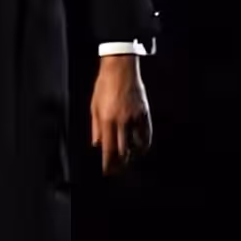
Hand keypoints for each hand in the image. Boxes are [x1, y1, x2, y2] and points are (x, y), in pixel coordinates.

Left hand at [91, 54, 151, 175]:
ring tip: (127, 161)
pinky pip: (146, 133)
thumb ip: (95, 127)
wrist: (120, 69)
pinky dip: (144, 144)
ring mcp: (134, 117)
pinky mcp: (144, 113)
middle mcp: (121, 121)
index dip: (107, 163)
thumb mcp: (93, 106)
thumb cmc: (104, 86)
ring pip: (135, 144)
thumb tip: (96, 144)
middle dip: (119, 163)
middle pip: (122, 150)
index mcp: (106, 120)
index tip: (107, 171)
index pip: (107, 148)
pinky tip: (141, 149)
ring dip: (131, 155)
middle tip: (117, 170)